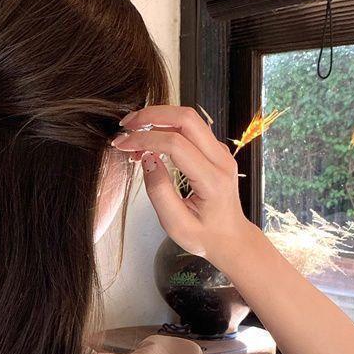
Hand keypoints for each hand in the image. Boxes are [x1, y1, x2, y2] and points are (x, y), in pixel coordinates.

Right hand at [111, 104, 255, 267]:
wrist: (231, 238)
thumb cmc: (204, 236)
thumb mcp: (175, 224)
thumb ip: (159, 192)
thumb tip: (147, 159)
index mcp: (212, 180)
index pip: (176, 144)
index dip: (145, 140)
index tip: (122, 144)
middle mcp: (221, 160)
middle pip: (186, 118)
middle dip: (152, 115)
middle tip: (126, 125)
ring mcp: (220, 152)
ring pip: (189, 118)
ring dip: (158, 119)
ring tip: (133, 135)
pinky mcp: (214, 150)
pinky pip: (190, 128)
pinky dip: (166, 127)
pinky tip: (148, 142)